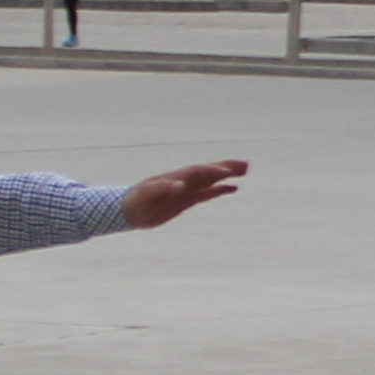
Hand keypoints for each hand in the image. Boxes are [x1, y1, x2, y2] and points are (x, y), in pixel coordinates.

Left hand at [118, 158, 249, 228]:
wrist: (129, 209)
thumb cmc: (136, 202)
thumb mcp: (145, 196)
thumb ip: (161, 189)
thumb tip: (178, 185)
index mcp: (175, 178)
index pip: (197, 172)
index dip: (210, 170)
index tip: (226, 172)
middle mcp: (184, 181)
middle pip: (208, 171)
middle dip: (226, 167)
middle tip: (246, 165)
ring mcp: (187, 189)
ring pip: (211, 179)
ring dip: (227, 174)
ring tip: (246, 170)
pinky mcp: (187, 199)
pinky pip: (208, 192)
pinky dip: (220, 189)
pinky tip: (234, 188)